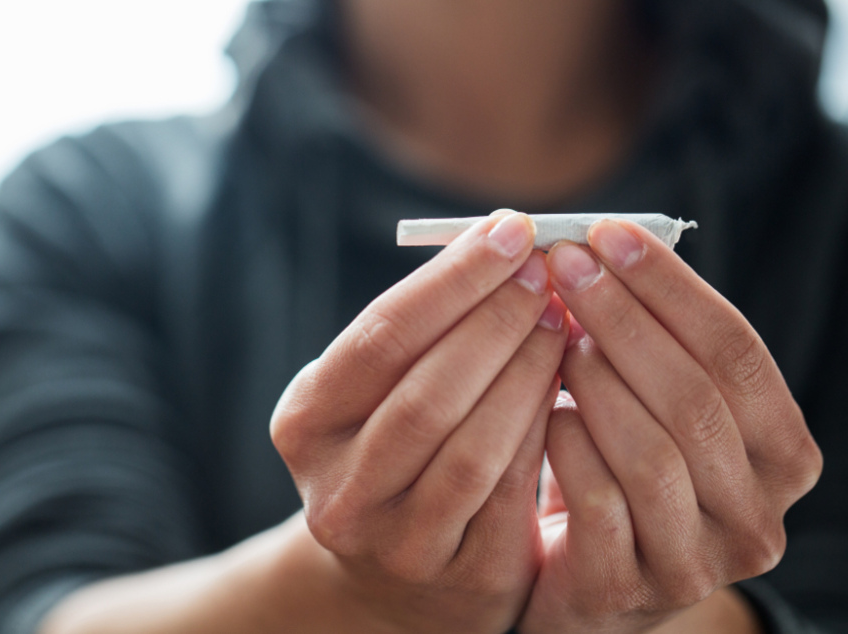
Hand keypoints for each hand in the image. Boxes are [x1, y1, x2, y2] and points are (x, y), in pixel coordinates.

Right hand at [271, 213, 567, 633]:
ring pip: (471, 447)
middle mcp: (338, 490)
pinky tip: (569, 382)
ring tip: (563, 318)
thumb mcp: (375, 392)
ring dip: (527, 371)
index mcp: (304, 425)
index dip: (452, 281)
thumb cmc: (393, 449)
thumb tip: (498, 239)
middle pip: (425, 393)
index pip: (380, 338)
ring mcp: (395, 543)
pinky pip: (512, 492)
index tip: (513, 230)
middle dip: (496, 321)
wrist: (395, 572)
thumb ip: (419, 330)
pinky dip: (544, 428)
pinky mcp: (461, 579)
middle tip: (549, 270)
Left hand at [518, 219, 822, 632]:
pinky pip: (598, 503)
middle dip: (624, 320)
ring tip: (554, 337)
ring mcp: (697, 563)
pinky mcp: (630, 591)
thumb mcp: (656, 407)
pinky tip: (546, 411)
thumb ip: (651, 344)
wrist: (582, 577)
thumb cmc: (620, 471)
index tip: (609, 233)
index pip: (738, 353)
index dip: (671, 287)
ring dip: (596, 381)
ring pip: (653, 453)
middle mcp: (757, 515)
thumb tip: (596, 249)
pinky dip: (567, 445)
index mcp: (782, 455)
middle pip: (697, 398)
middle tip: (563, 266)